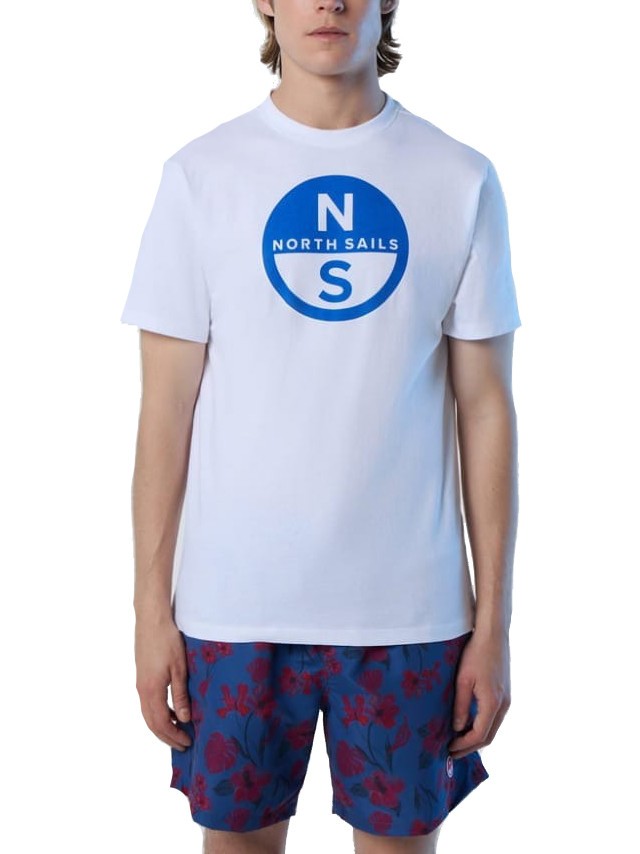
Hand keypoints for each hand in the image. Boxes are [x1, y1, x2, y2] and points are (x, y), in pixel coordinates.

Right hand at [134, 616, 192, 750]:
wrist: (152, 619)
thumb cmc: (167, 641)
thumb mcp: (179, 668)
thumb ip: (181, 695)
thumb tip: (184, 719)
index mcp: (151, 690)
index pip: (160, 723)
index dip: (173, 736)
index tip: (187, 743)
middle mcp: (142, 690)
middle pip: (151, 723)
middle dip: (166, 736)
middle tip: (183, 745)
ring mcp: (140, 683)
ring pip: (148, 714)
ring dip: (162, 725)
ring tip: (178, 731)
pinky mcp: (142, 676)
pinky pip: (148, 703)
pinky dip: (159, 712)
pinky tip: (172, 711)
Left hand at [447, 629, 510, 759]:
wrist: (493, 635)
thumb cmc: (476, 654)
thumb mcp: (463, 680)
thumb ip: (461, 706)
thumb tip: (457, 728)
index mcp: (493, 703)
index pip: (479, 735)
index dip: (463, 745)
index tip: (448, 749)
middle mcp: (504, 705)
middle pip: (489, 736)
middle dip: (470, 747)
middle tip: (452, 752)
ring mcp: (507, 700)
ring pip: (493, 728)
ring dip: (477, 738)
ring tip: (458, 741)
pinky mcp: (505, 694)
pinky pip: (494, 718)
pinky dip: (482, 726)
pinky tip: (469, 724)